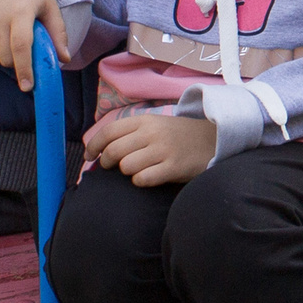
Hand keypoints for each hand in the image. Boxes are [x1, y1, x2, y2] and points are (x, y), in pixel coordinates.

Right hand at [0, 0, 66, 91]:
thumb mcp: (50, 6)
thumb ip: (58, 33)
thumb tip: (64, 59)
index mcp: (20, 12)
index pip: (21, 47)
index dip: (25, 68)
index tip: (28, 86)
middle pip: (7, 57)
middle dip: (20, 63)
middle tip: (31, 53)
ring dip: (9, 53)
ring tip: (18, 31)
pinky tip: (5, 28)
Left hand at [81, 108, 216, 186]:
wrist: (213, 140)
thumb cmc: (177, 136)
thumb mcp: (155, 125)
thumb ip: (131, 134)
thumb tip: (99, 150)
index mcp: (145, 121)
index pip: (109, 132)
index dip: (93, 146)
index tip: (89, 157)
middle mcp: (153, 133)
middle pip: (113, 151)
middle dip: (106, 162)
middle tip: (111, 167)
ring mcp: (164, 150)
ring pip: (126, 166)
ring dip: (126, 172)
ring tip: (136, 170)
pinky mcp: (174, 167)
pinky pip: (143, 179)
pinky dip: (140, 181)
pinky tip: (148, 178)